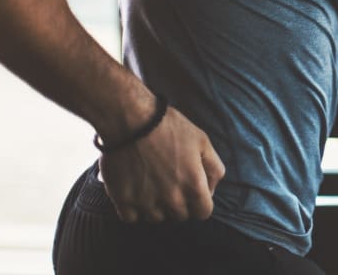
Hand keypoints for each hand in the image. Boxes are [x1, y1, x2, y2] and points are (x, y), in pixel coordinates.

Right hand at [98, 107, 224, 222]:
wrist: (132, 120)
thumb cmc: (170, 127)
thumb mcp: (203, 141)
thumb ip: (214, 168)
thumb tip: (211, 190)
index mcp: (194, 186)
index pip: (203, 213)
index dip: (200, 201)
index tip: (192, 190)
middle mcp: (171, 200)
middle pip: (180, 216)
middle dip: (179, 203)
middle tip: (170, 181)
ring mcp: (146, 203)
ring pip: (156, 218)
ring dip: (157, 206)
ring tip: (152, 183)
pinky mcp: (123, 202)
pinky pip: (132, 218)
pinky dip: (134, 208)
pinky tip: (136, 189)